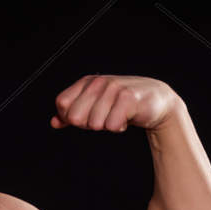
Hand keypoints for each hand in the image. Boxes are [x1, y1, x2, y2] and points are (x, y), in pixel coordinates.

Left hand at [51, 75, 179, 131]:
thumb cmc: (123, 103)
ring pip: (94, 124)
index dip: (69, 118)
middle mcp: (98, 83)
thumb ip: (73, 113)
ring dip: (106, 126)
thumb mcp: (95, 105)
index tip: (86, 118)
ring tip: (117, 116)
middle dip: (88, 124)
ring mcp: (113, 89)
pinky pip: (112, 125)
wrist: (156, 100)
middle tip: (104, 118)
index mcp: (87, 82)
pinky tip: (127, 118)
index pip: (62, 104)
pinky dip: (119, 127)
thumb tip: (54, 122)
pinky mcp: (128, 99)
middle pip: (75, 117)